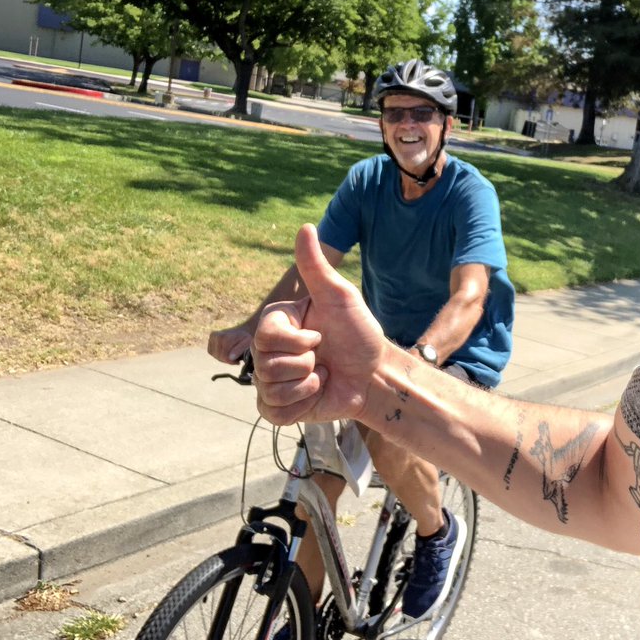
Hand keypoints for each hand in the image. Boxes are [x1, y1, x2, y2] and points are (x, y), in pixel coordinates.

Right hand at [207, 326, 251, 364]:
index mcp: (224, 337)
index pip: (224, 356)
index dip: (231, 361)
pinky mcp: (210, 340)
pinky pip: (212, 352)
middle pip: (219, 356)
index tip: (237, 362)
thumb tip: (230, 357)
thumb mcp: (247, 343)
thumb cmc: (245, 338)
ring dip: (223, 358)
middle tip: (236, 360)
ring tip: (232, 356)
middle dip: (227, 360)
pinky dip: (219, 355)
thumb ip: (239, 349)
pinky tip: (226, 352)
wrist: (242, 331)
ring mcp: (212, 337)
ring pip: (215, 355)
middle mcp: (216, 335)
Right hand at [252, 223, 389, 424]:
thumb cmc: (359, 333)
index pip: (264, 336)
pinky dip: (299, 406)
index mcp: (278, 323)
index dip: (297, 342)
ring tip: (322, 375)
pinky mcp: (279, 407)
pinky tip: (316, 394)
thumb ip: (316, 266)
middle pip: (264, 364)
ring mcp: (272, 379)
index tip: (319, 337)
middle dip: (304, 363)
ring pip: (268, 388)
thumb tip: (305, 226)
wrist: (375, 374)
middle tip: (323, 358)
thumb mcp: (340, 297)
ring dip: (306, 385)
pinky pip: (272, 413)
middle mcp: (269, 350)